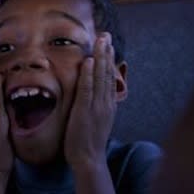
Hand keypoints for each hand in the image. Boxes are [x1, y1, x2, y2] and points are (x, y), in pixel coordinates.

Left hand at [64, 33, 116, 169]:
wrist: (89, 159)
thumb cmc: (89, 142)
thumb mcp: (97, 122)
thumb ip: (97, 108)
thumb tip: (95, 97)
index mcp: (108, 105)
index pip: (109, 78)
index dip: (109, 60)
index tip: (108, 45)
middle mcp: (105, 103)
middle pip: (107, 73)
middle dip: (107, 53)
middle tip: (106, 35)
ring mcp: (96, 106)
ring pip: (100, 77)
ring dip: (100, 57)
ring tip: (101, 40)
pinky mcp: (85, 111)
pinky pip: (87, 90)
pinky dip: (89, 75)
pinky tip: (89, 61)